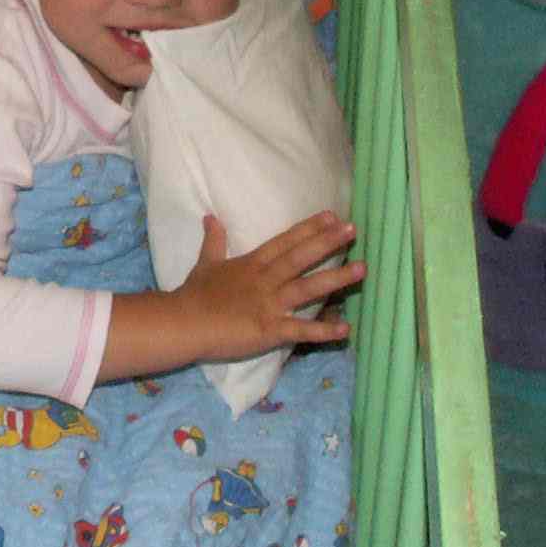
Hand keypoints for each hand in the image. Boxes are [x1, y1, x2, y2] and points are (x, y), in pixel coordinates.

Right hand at [175, 209, 363, 363]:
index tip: (331, 215)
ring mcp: (269, 304)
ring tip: (361, 270)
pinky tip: (345, 329)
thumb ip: (214, 241)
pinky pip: (301, 330)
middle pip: (300, 258)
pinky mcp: (269, 330)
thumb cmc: (195, 295)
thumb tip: (210, 216)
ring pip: (307, 289)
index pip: (285, 241)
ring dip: (336, 279)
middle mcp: (265, 280)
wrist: (184, 322)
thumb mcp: (206, 263)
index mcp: (253, 264)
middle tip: (352, 230)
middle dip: (328, 243)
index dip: (309, 228)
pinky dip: (323, 331)